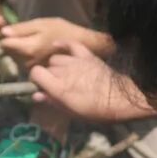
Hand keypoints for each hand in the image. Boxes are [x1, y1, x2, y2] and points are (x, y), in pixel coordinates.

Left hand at [0, 17, 94, 67]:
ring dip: (17, 50)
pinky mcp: (36, 72)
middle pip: (8, 53)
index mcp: (27, 49)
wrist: (80, 46)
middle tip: (22, 35)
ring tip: (30, 42)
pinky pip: (22, 63)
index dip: (4, 36)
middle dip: (11, 44)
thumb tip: (2, 32)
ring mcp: (31, 69)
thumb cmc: (61, 31)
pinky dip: (24, 56)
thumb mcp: (41, 24)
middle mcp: (27, 63)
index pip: (4, 45)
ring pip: (14, 58)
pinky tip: (34, 50)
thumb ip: (21, 29)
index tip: (9, 31)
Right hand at [29, 42, 155, 121]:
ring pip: (57, 58)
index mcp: (58, 87)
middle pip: (47, 67)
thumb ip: (52, 102)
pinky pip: (70, 44)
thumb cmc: (96, 111)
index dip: (36, 79)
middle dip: (47, 75)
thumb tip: (36, 96)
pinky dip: (63, 45)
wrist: (120, 99)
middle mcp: (64, 71)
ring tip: (62, 73)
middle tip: (55, 85)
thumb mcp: (72, 112)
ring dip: (56, 65)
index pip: (36, 73)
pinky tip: (58, 47)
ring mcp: (75, 61)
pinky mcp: (86, 55)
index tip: (41, 86)